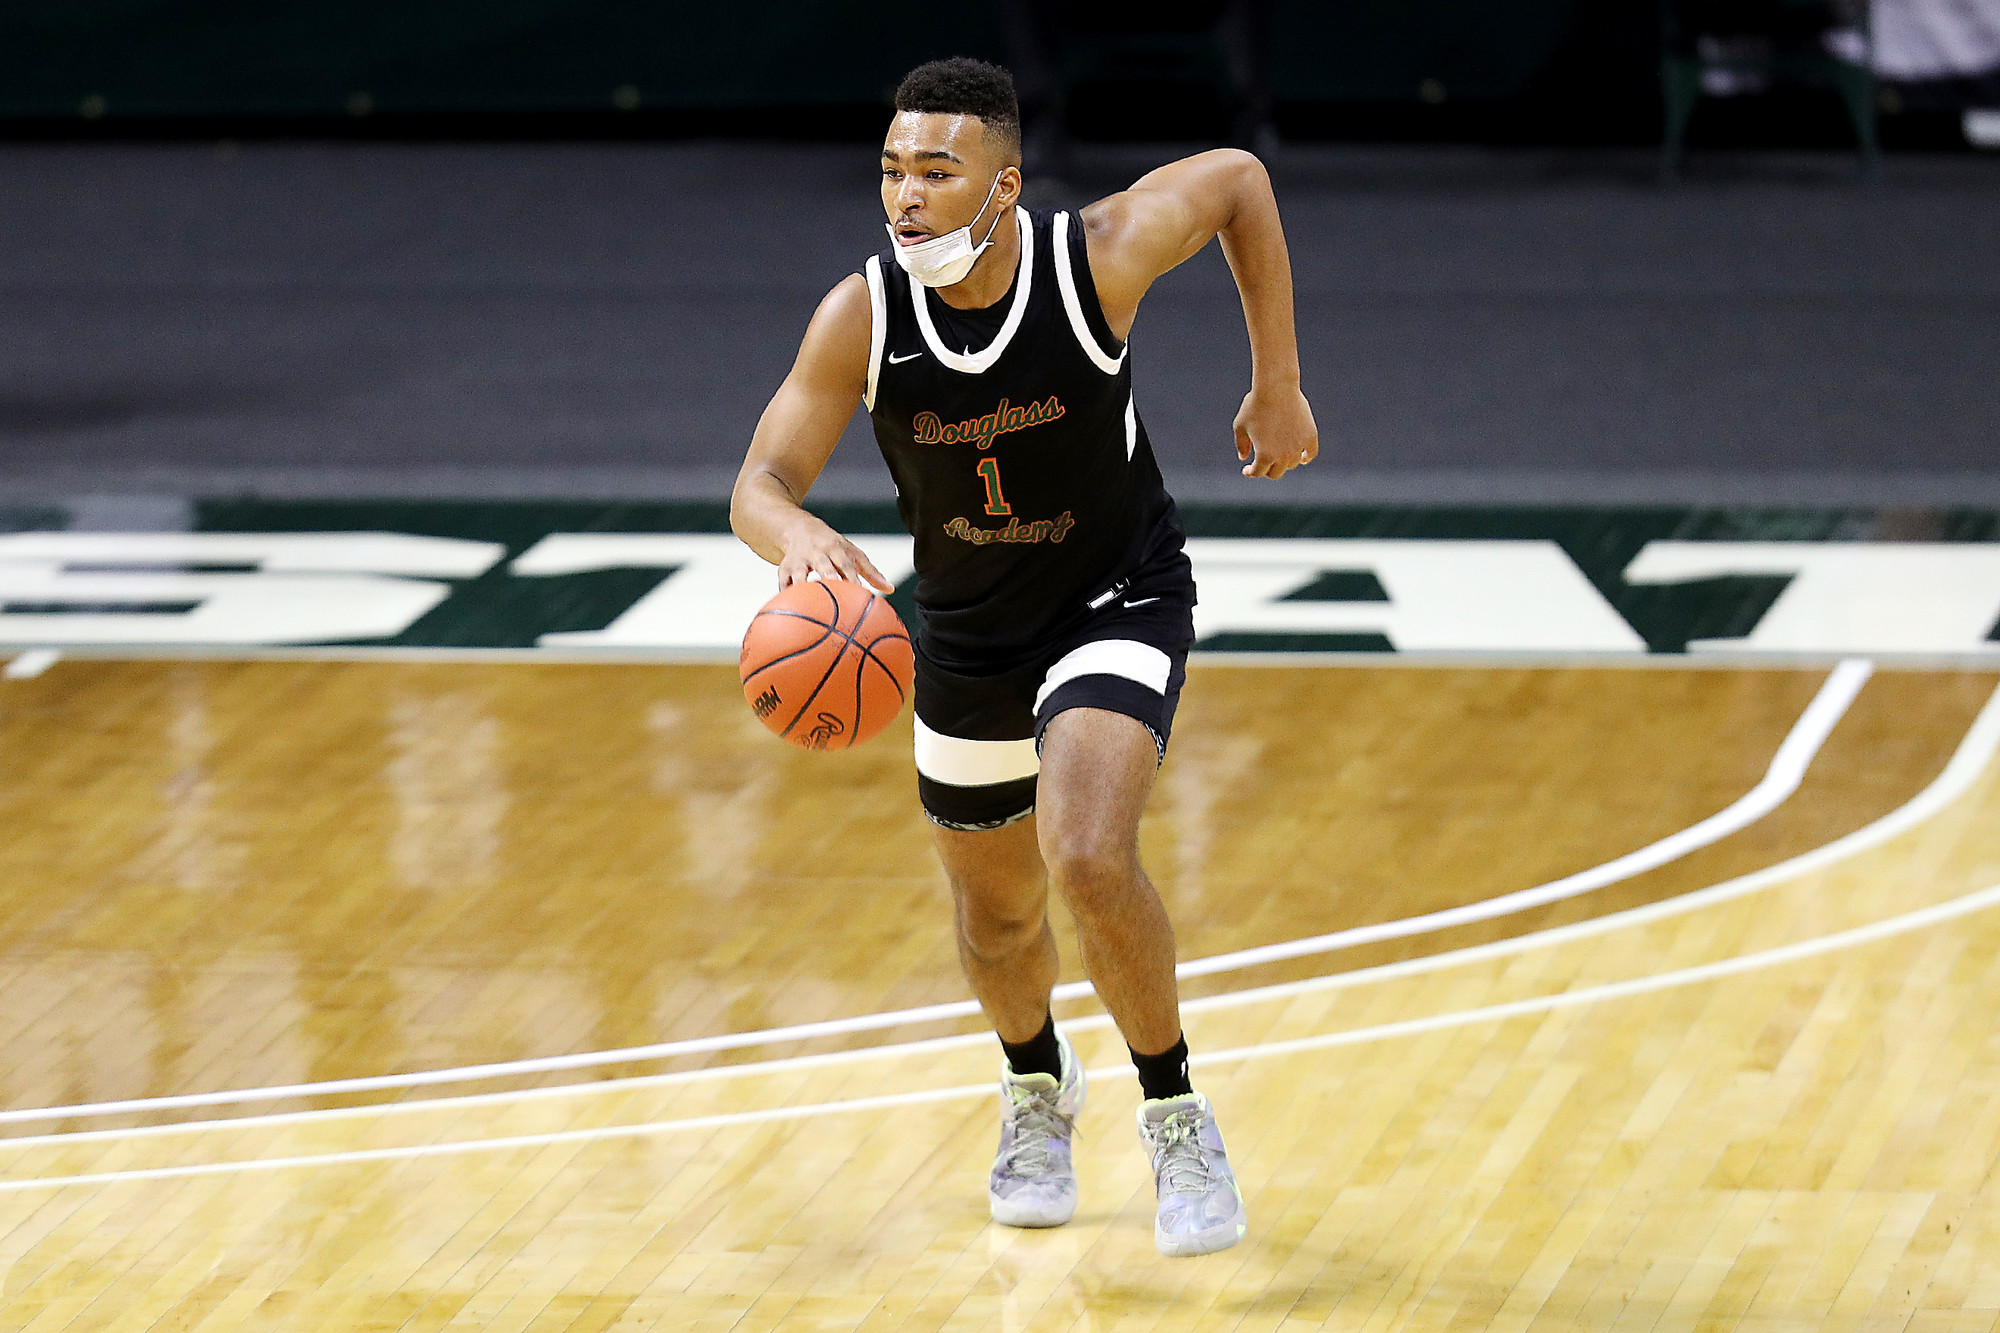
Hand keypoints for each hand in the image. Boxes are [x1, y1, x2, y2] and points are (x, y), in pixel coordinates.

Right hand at [776, 515, 894, 593]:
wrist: (798, 529)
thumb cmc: (832, 546)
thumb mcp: (852, 553)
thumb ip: (870, 571)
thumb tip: (890, 589)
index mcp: (835, 548)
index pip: (845, 563)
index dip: (851, 576)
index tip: (859, 591)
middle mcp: (816, 553)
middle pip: (822, 564)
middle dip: (826, 575)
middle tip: (832, 587)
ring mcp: (798, 561)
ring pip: (798, 574)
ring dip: (801, 587)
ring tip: (805, 604)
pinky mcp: (783, 569)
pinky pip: (783, 584)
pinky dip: (784, 596)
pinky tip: (787, 611)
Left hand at [1233, 383, 1318, 479]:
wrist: (1276, 387)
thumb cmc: (1255, 405)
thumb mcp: (1240, 425)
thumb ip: (1241, 444)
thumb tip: (1244, 458)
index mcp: (1264, 456)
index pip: (1258, 472)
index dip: (1251, 472)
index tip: (1247, 469)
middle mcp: (1282, 455)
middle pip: (1276, 473)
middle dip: (1267, 470)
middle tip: (1263, 464)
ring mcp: (1298, 447)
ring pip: (1292, 463)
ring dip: (1284, 463)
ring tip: (1279, 457)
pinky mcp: (1310, 436)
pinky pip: (1311, 453)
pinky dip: (1307, 457)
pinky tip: (1303, 458)